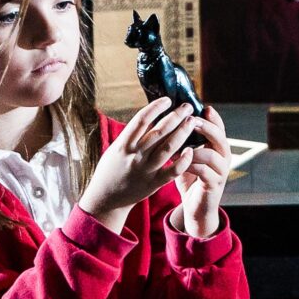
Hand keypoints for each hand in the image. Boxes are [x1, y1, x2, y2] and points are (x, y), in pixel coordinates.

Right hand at [77, 98, 194, 231]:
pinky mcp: (153, 183)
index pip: (141, 120)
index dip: (155, 108)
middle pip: (158, 132)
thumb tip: (151, 113)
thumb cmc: (112, 169)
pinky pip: (172, 171)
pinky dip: (182, 160)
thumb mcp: (116, 148)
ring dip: (182, 133)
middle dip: (175, 117)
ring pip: (168, 148)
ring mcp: (145, 170)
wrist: (105, 198)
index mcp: (123, 144)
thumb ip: (132, 134)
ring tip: (192, 121)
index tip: (167, 100)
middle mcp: (134, 156)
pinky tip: (191, 150)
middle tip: (187, 107)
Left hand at [170, 105, 232, 238]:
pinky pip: (205, 172)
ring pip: (212, 154)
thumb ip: (186, 142)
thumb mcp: (188, 157)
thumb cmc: (190, 179)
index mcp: (217, 149)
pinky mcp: (214, 185)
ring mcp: (221, 172)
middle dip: (207, 128)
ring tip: (181, 147)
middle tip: (193, 121)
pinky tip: (181, 164)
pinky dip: (192, 166)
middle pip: (220, 138)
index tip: (204, 107)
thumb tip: (171, 121)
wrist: (196, 207)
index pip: (219, 128)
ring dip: (196, 149)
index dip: (214, 118)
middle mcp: (223, 158)